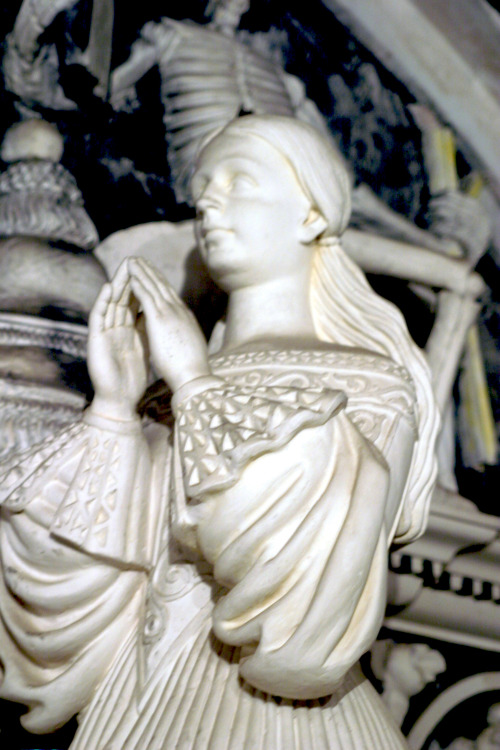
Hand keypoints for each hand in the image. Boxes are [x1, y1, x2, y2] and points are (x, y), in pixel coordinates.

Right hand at [88, 260, 147, 419]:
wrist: (120, 399)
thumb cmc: (133, 377)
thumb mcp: (145, 346)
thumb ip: (149, 329)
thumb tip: (161, 313)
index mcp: (127, 329)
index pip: (134, 302)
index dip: (141, 287)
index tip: (151, 270)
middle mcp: (114, 327)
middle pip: (122, 299)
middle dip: (129, 280)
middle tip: (136, 260)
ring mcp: (104, 332)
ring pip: (111, 303)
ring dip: (117, 284)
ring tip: (123, 266)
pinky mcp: (95, 339)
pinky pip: (98, 317)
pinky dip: (103, 301)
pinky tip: (110, 287)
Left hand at [128, 257, 210, 392]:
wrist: (194, 377)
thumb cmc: (191, 370)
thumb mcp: (187, 348)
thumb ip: (182, 338)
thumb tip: (182, 338)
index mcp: (185, 319)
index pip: (170, 296)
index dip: (160, 284)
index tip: (152, 274)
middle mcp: (179, 311)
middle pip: (162, 286)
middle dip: (151, 272)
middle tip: (140, 259)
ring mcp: (171, 313)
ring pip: (154, 287)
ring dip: (142, 272)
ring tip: (131, 261)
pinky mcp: (160, 319)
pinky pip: (147, 297)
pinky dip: (138, 284)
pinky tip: (130, 276)